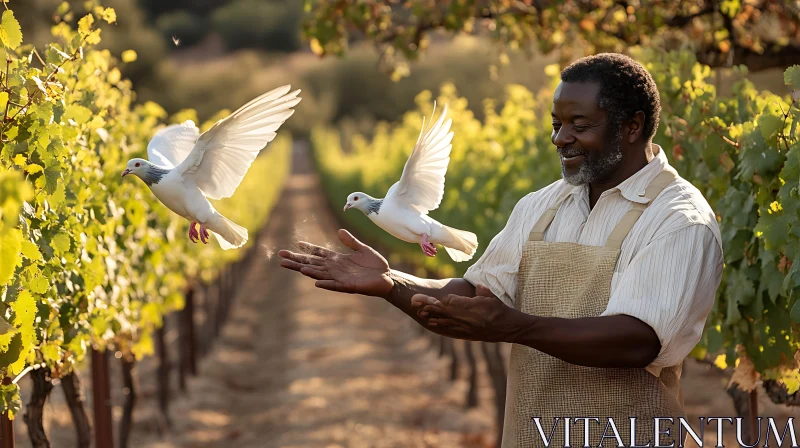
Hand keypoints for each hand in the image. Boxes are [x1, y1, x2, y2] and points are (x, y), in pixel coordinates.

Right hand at [278, 229, 393, 297]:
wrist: (387, 278)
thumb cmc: (375, 265)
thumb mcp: (362, 249)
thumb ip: (351, 241)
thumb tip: (339, 230)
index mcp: (338, 259)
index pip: (318, 253)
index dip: (308, 249)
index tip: (296, 243)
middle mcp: (335, 269)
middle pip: (312, 264)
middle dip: (297, 260)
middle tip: (281, 257)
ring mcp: (340, 278)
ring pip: (319, 274)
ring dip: (307, 271)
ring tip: (294, 267)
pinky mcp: (348, 286)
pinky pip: (335, 285)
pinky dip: (326, 284)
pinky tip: (316, 282)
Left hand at [410, 284, 519, 341]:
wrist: (509, 328)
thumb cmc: (501, 310)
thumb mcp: (492, 297)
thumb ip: (482, 291)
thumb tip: (476, 285)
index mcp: (475, 308)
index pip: (454, 303)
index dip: (442, 301)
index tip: (432, 298)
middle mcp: (469, 319)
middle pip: (447, 312)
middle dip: (432, 308)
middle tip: (418, 304)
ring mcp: (468, 328)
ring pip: (447, 322)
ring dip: (433, 317)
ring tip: (421, 314)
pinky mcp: (469, 335)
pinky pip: (453, 330)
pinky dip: (442, 326)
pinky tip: (434, 324)